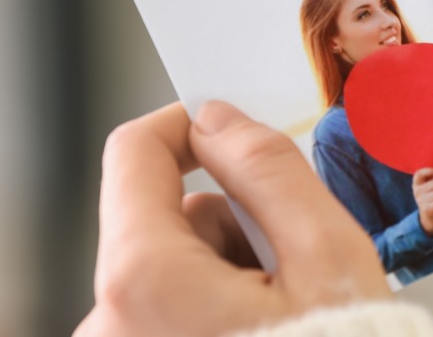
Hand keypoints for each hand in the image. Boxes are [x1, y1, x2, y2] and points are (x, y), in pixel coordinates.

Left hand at [75, 101, 390, 336]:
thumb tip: (217, 116)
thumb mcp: (326, 257)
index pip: (133, 154)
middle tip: (294, 263)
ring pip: (166, 274)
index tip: (230, 130)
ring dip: (225, 274)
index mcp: (144, 280)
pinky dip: (211, 313)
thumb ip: (266, 169)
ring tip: (286, 315)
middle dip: (228, 223)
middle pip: (160, 221)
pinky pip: (164, 317)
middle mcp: (106, 324)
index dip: (185, 126)